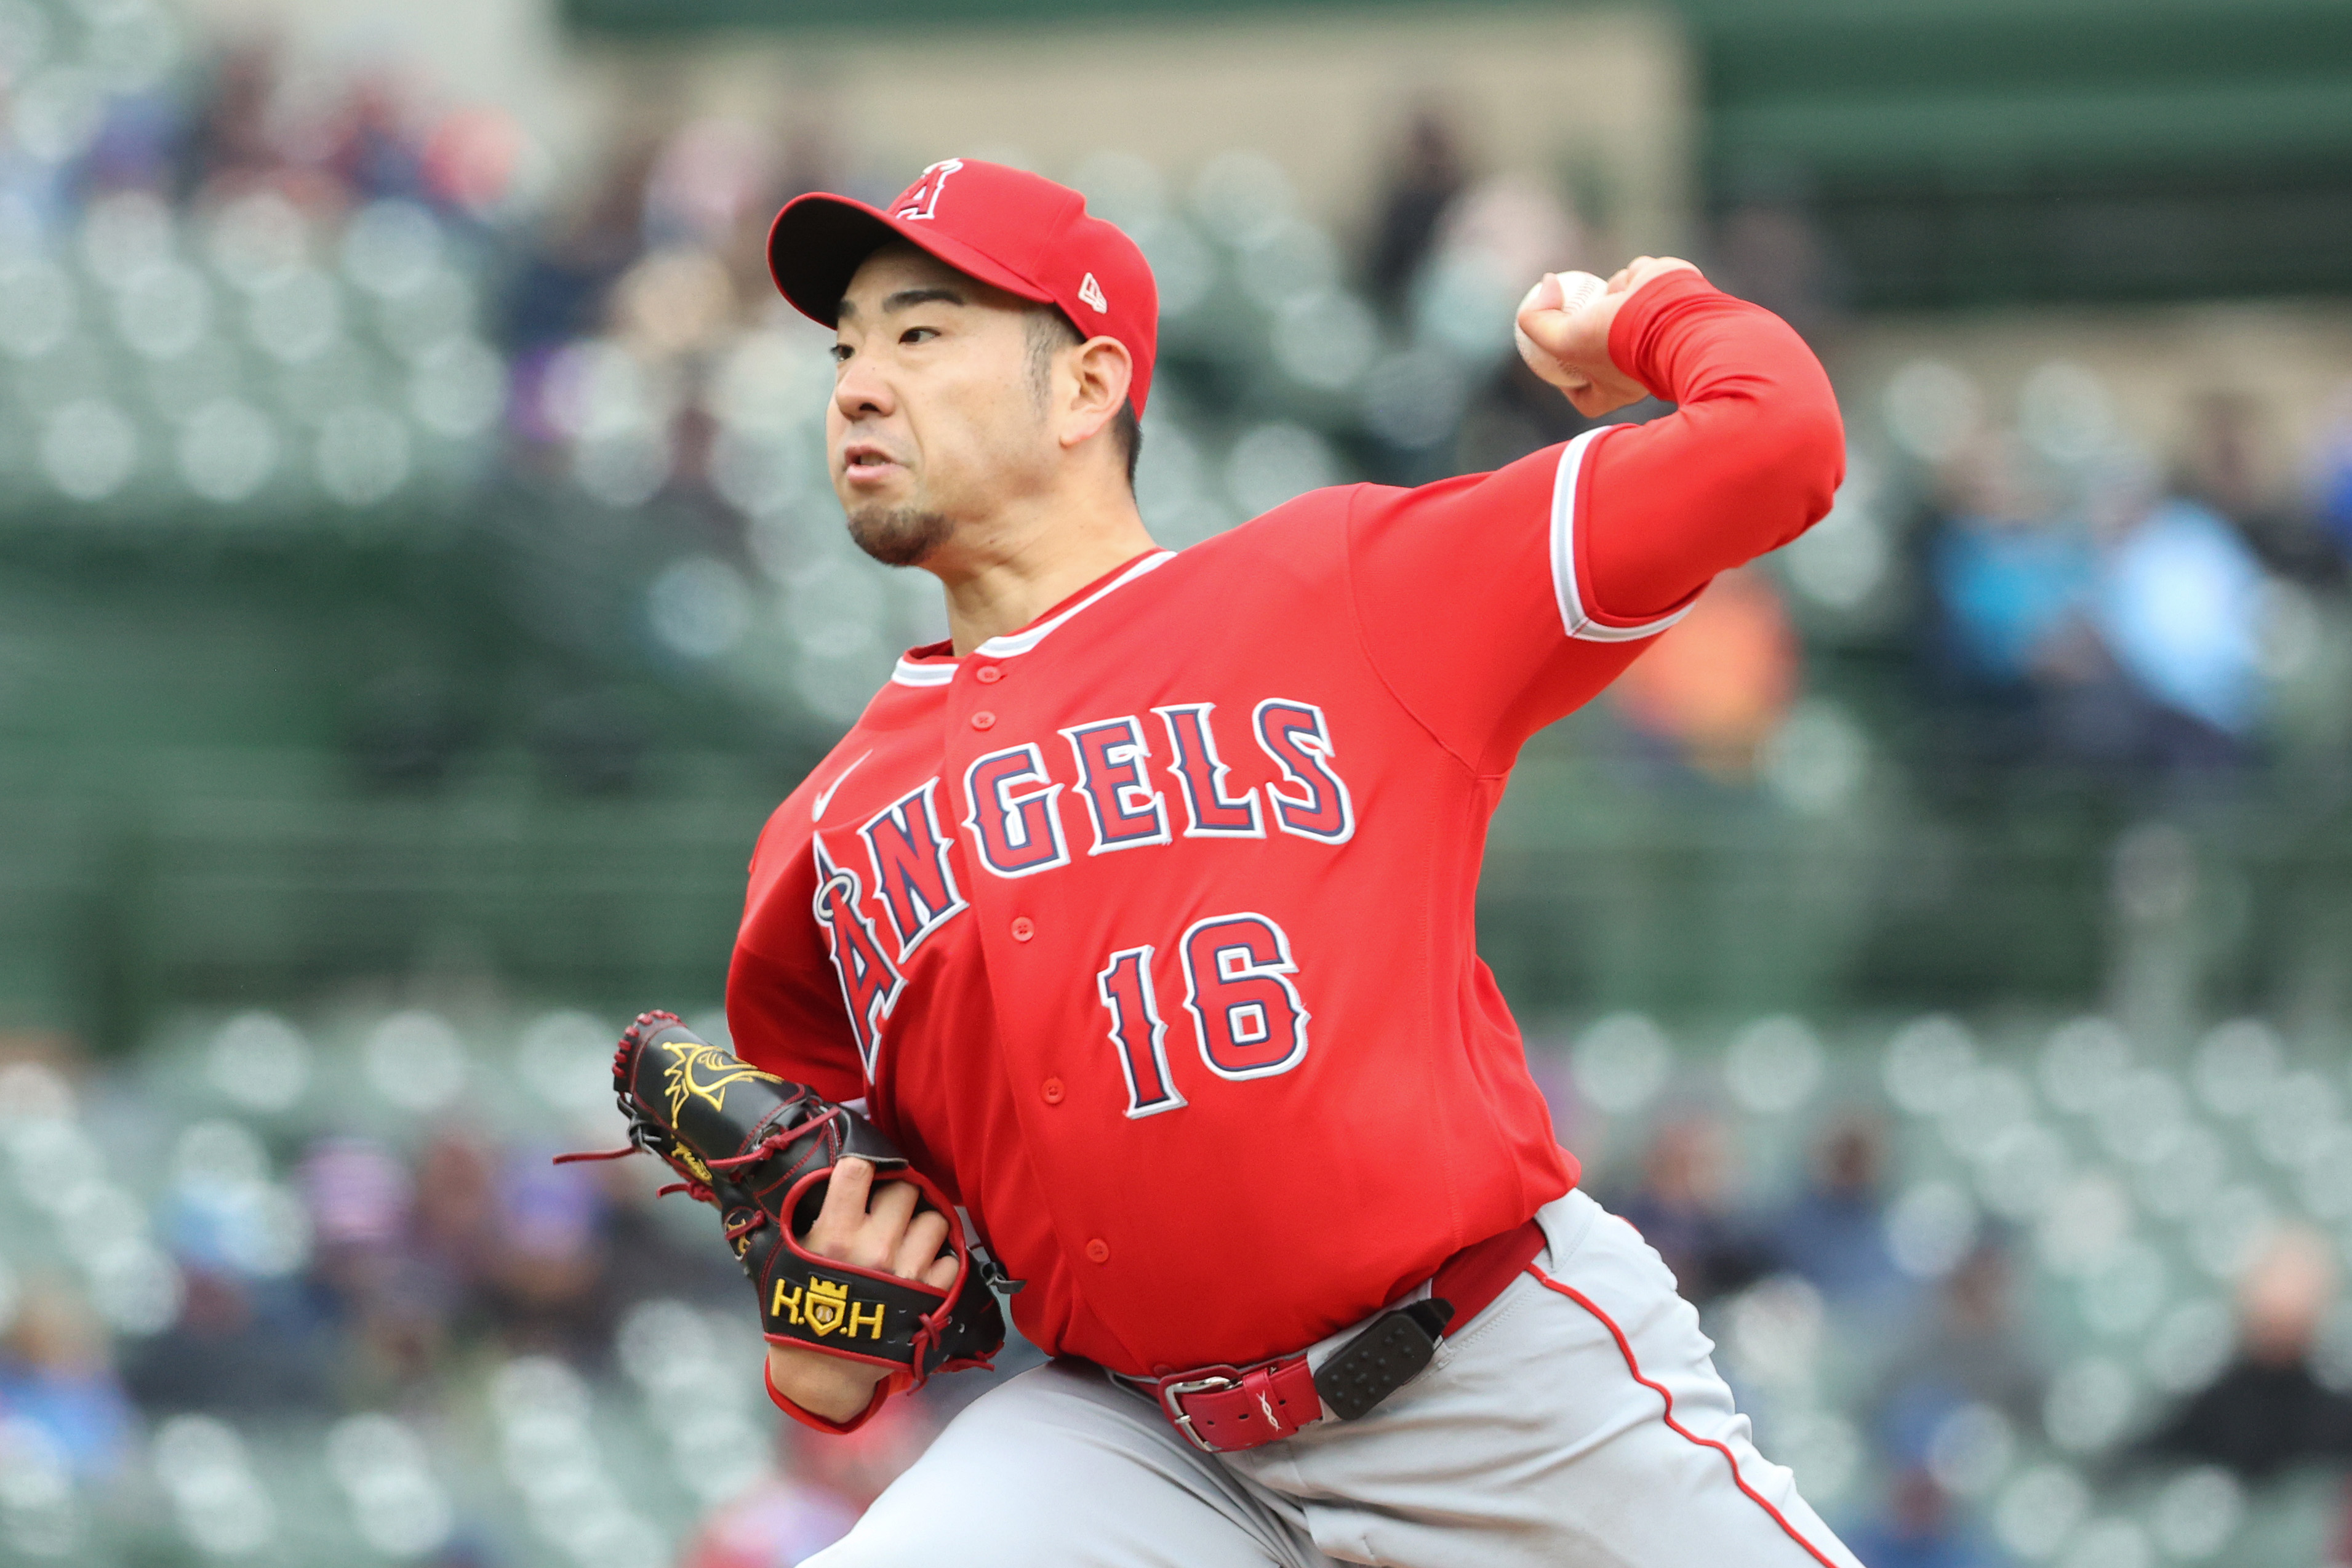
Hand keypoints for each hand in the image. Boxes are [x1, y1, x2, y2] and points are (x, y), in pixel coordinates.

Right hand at [763, 1157, 959, 1421]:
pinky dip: (939, 1259)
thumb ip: (811, 1217)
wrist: (825, 1369)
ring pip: (935, 1219)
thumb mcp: (790, 1258)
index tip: (866, 1171)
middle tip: (888, 1208)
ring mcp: (907, 1272)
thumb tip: (833, 1175)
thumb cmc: (801, 1307)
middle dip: (898, 1194)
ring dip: (923, 1224)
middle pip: (905, 1189)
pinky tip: (921, 1267)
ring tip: (908, 1237)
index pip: (859, 1169)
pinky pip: (950, 1257)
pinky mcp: (932, 1296)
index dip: (865, 1163)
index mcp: (835, 1235)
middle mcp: (875, 1248)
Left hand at [1514, 256, 1701, 419]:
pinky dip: (1633, 276)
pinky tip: (1638, 280)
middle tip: (1569, 311)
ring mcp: (1656, 330)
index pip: (1588, 398)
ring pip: (1620, 305)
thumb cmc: (1618, 339)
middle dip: (1587, 328)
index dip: (1568, 386)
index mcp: (1618, 389)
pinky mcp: (1668, 297)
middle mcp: (1638, 363)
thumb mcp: (1564, 340)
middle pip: (1601, 346)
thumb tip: (1544, 287)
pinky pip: (1639, 281)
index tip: (1555, 367)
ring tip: (1616, 297)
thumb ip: (1537, 321)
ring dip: (1611, 294)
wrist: (1673, 314)